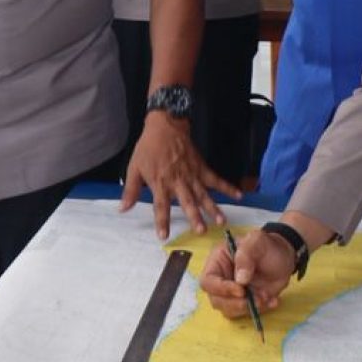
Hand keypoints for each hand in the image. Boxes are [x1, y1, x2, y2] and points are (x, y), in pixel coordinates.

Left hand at [120, 111, 240, 237]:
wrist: (165, 125)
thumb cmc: (148, 148)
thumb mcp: (135, 167)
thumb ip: (131, 190)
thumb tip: (123, 209)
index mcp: (160, 182)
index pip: (161, 205)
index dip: (162, 221)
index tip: (164, 236)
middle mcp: (178, 181)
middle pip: (187, 201)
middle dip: (194, 216)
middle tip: (201, 230)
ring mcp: (192, 174)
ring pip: (203, 194)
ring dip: (212, 207)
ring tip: (221, 221)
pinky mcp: (201, 167)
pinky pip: (216, 179)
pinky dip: (227, 187)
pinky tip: (238, 195)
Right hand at [200, 229, 294, 318]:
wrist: (283, 257)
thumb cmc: (266, 246)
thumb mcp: (257, 241)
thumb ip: (246, 255)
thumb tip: (240, 280)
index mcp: (218, 261)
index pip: (208, 280)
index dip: (220, 289)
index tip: (241, 290)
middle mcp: (221, 279)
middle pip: (216, 300)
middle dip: (236, 303)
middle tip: (257, 299)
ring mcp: (232, 293)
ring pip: (230, 310)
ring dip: (248, 308)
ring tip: (266, 297)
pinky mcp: (244, 303)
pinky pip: (246, 314)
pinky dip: (260, 311)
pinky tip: (272, 300)